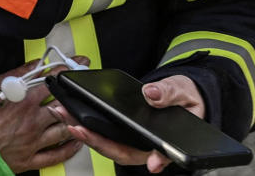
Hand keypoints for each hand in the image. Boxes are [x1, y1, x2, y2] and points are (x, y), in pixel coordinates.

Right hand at [0, 61, 83, 172]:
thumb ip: (16, 74)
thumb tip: (33, 64)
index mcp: (24, 100)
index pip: (52, 81)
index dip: (67, 70)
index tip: (78, 63)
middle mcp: (32, 121)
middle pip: (63, 105)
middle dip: (76, 93)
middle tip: (84, 86)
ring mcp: (32, 142)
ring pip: (64, 131)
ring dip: (76, 121)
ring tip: (83, 113)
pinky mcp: (28, 160)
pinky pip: (54, 157)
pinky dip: (68, 149)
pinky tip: (75, 142)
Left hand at [47, 74, 204, 173]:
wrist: (183, 98)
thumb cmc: (186, 100)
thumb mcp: (182, 91)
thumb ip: (169, 93)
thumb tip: (151, 94)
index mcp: (165, 140)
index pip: (157, 153)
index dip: (152, 158)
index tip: (151, 163)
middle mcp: (146, 146)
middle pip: (122, 151)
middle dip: (98, 141)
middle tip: (78, 128)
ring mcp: (133, 142)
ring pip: (110, 145)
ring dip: (87, 134)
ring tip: (68, 118)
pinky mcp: (122, 134)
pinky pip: (105, 135)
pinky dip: (89, 126)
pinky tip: (74, 116)